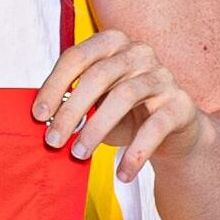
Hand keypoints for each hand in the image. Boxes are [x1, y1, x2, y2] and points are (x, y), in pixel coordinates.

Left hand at [34, 27, 211, 173]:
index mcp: (112, 44)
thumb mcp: (94, 104)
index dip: (54, 85)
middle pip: (99, 75)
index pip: (77, 56)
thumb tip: (41, 119)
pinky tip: (121, 174)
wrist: (173, 133)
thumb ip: (71, 104)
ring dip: (96, 128)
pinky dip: (136, 153)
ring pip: (125, 96)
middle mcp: (139, 53)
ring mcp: (162, 77)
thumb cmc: (124, 114)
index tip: (38, 115)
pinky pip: (156, 127)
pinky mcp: (180, 104)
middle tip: (53, 140)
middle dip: (71, 110)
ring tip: (79, 154)